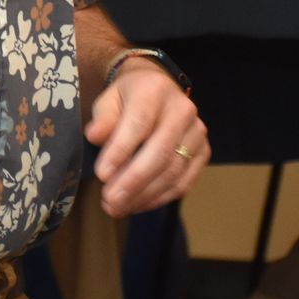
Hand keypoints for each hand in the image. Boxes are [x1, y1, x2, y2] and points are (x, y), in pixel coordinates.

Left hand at [84, 58, 208, 216]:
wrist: (156, 91)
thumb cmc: (128, 99)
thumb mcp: (109, 100)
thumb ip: (103, 119)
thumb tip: (94, 136)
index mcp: (155, 90)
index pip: (140, 123)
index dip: (121, 151)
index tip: (102, 175)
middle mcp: (182, 110)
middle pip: (160, 152)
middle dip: (133, 181)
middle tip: (110, 201)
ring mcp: (197, 132)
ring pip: (173, 172)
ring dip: (143, 195)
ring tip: (117, 207)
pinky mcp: (203, 153)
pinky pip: (183, 182)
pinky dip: (159, 198)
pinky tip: (137, 204)